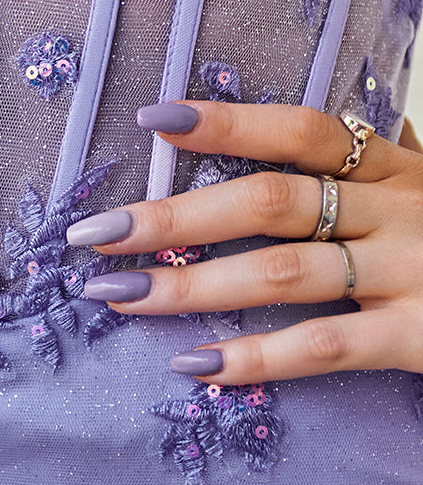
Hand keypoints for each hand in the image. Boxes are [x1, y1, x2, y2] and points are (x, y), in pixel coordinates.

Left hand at [66, 101, 422, 382]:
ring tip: (116, 297)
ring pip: (281, 274)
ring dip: (188, 285)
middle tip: (94, 233)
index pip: (306, 130)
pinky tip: (194, 364)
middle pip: (271, 201)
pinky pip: (323, 348)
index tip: (154, 120)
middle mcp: (404, 210)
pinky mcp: (421, 338)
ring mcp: (412, 273)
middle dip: (175, 215)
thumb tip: (284, 146)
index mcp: (400, 169)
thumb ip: (373, 171)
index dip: (230, 121)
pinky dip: (254, 358)